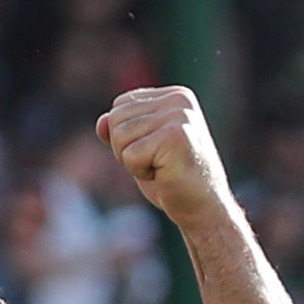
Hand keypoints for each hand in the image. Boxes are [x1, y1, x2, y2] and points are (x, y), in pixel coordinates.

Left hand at [100, 85, 231, 229]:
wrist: (203, 208)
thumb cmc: (172, 180)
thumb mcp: (142, 150)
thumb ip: (121, 131)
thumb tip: (100, 123)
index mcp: (173, 95)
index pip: (120, 105)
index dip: (125, 136)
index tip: (154, 151)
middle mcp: (178, 100)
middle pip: (116, 118)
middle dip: (126, 148)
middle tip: (157, 163)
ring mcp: (179, 116)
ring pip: (120, 136)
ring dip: (133, 162)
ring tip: (161, 168)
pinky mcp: (175, 137)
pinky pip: (130, 155)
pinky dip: (140, 172)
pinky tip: (165, 175)